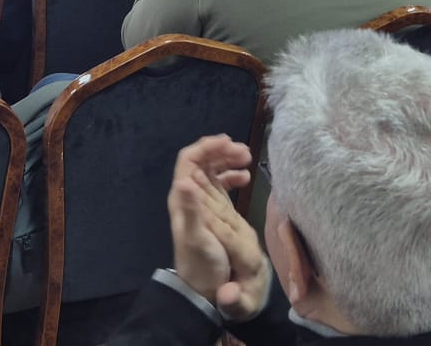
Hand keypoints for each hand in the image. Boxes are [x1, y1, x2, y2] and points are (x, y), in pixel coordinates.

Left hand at [167, 136, 269, 321]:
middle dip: (221, 152)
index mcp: (182, 199)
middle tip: (245, 153)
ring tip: (248, 161)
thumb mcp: (197, 238)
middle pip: (202, 162)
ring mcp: (202, 204)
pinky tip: (246, 178)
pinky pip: (221, 186)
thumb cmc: (202, 264)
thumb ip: (191, 210)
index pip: (188, 161)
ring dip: (228, 162)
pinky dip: (232, 177)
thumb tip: (186, 180)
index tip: (228, 141)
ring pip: (212, 172)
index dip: (206, 147)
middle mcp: (189, 197)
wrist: (205, 290)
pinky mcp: (214, 212)